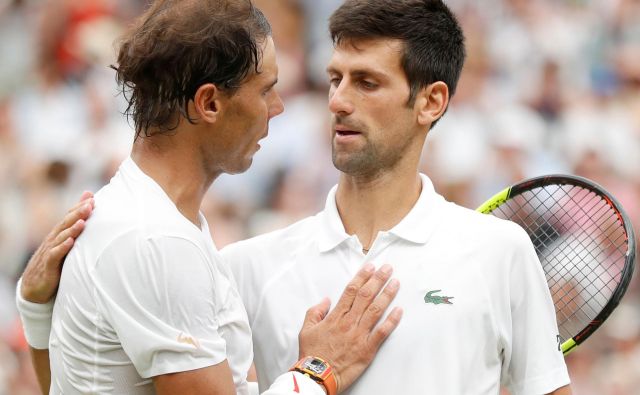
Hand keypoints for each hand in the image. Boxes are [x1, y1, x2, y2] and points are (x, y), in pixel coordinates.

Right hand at [20, 191, 94, 302]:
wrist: (34, 287)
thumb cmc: (55, 262)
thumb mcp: (65, 244)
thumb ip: (75, 228)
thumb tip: (86, 213)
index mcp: (59, 234)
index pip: (69, 217)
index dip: (79, 207)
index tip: (93, 199)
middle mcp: (53, 240)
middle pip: (66, 224)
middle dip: (78, 214)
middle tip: (90, 205)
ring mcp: (50, 252)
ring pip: (61, 237)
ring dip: (72, 229)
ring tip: (82, 222)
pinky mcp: (48, 266)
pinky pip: (55, 255)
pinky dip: (62, 248)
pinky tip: (70, 242)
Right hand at [298, 263, 401, 393]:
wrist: (317, 375)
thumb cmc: (312, 354)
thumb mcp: (306, 329)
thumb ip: (315, 312)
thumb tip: (325, 301)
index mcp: (335, 316)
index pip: (351, 291)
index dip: (362, 277)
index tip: (370, 267)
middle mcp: (348, 322)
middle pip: (366, 295)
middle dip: (378, 279)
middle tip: (387, 268)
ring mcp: (359, 335)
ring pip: (375, 310)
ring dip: (387, 294)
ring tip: (395, 283)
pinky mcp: (367, 348)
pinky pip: (382, 332)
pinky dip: (392, 321)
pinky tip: (399, 310)